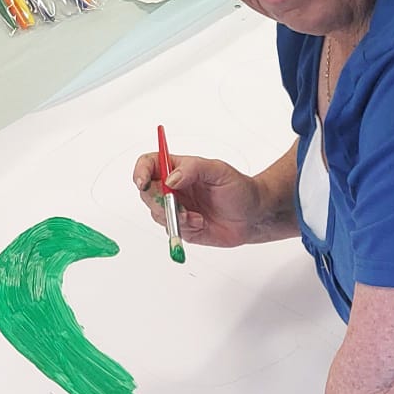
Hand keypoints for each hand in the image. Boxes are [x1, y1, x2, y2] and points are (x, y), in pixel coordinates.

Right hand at [132, 152, 282, 248]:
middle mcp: (173, 187)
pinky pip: (171, 230)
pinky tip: (200, 223)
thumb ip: (193, 170)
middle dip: (158, 200)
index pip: (149, 163)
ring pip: (156, 213)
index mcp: (178, 167)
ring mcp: (176, 207)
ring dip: (174, 217)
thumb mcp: (219, 171)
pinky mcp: (182, 227)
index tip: (143, 182)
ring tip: (196, 217)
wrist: (253, 216)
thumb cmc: (239, 188)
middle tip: (176, 205)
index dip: (140, 171)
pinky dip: (183, 229)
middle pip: (147, 191)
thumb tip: (170, 179)